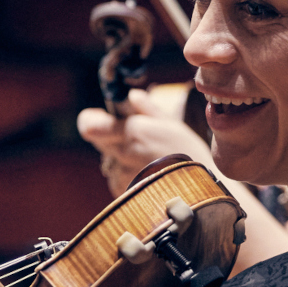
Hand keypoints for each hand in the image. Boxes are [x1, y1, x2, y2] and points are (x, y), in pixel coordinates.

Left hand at [79, 88, 213, 197]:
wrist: (199, 191)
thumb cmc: (189, 153)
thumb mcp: (173, 125)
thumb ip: (147, 109)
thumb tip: (132, 95)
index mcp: (133, 131)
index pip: (89, 126)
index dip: (92, 120)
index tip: (102, 117)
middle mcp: (122, 152)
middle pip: (98, 140)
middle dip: (110, 136)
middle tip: (134, 138)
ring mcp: (121, 173)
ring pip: (108, 160)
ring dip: (120, 158)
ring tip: (147, 161)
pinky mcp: (123, 191)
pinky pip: (116, 178)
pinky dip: (127, 176)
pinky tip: (148, 175)